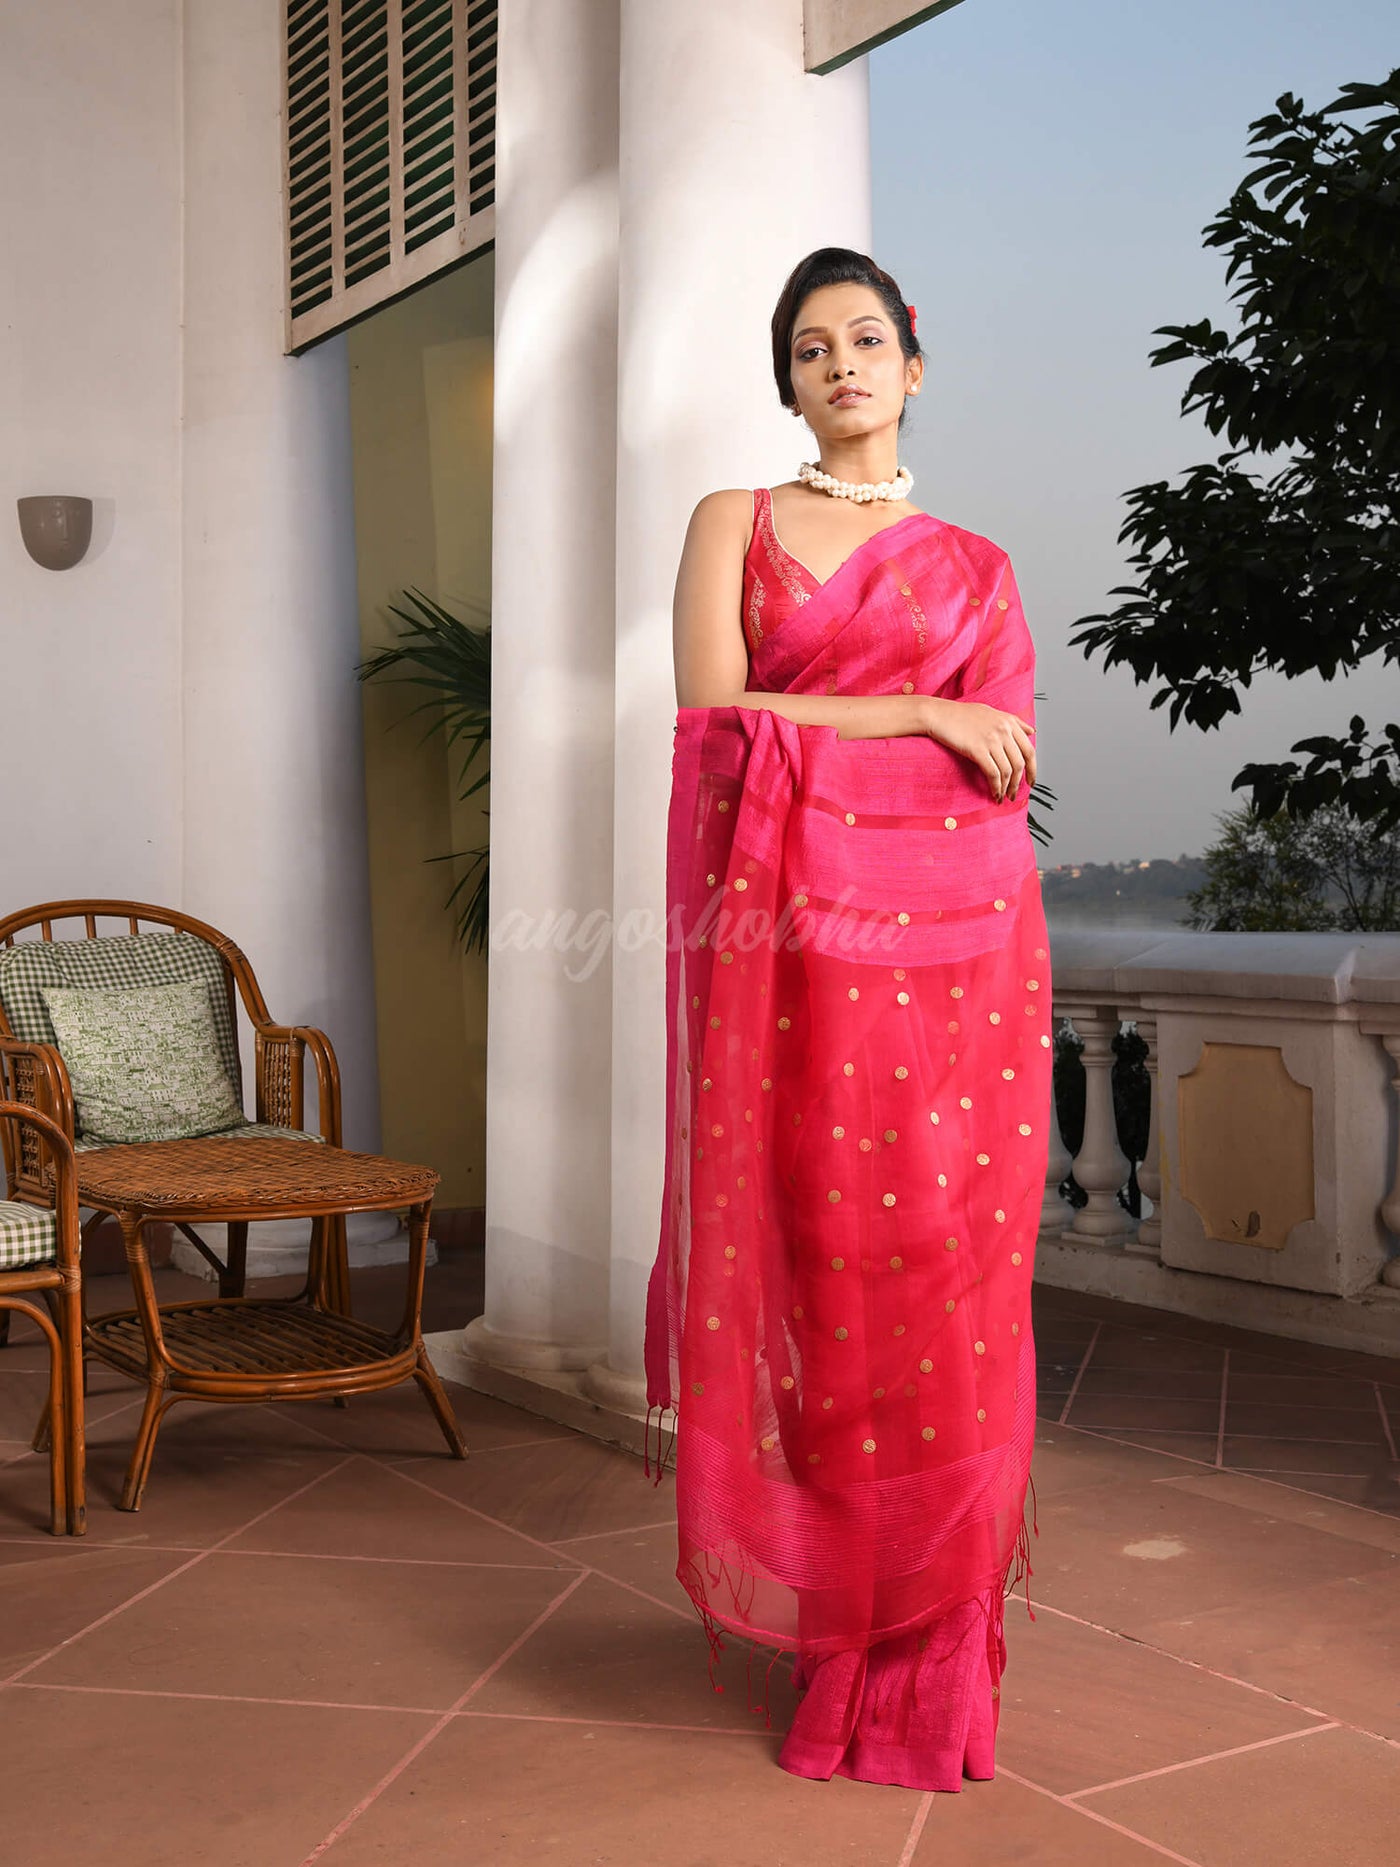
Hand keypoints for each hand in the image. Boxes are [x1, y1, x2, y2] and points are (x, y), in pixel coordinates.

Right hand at [920, 697, 1036, 801]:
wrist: (938, 714)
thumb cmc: (961, 714)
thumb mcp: (992, 712)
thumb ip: (1014, 722)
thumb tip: (1032, 732)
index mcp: (1009, 722)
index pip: (1029, 750)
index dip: (1033, 769)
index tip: (1030, 781)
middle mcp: (1003, 730)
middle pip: (1019, 763)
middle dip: (1019, 783)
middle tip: (1014, 794)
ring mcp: (991, 740)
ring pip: (1007, 771)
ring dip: (1007, 788)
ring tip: (1002, 797)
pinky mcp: (977, 750)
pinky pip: (993, 773)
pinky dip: (995, 787)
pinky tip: (994, 794)